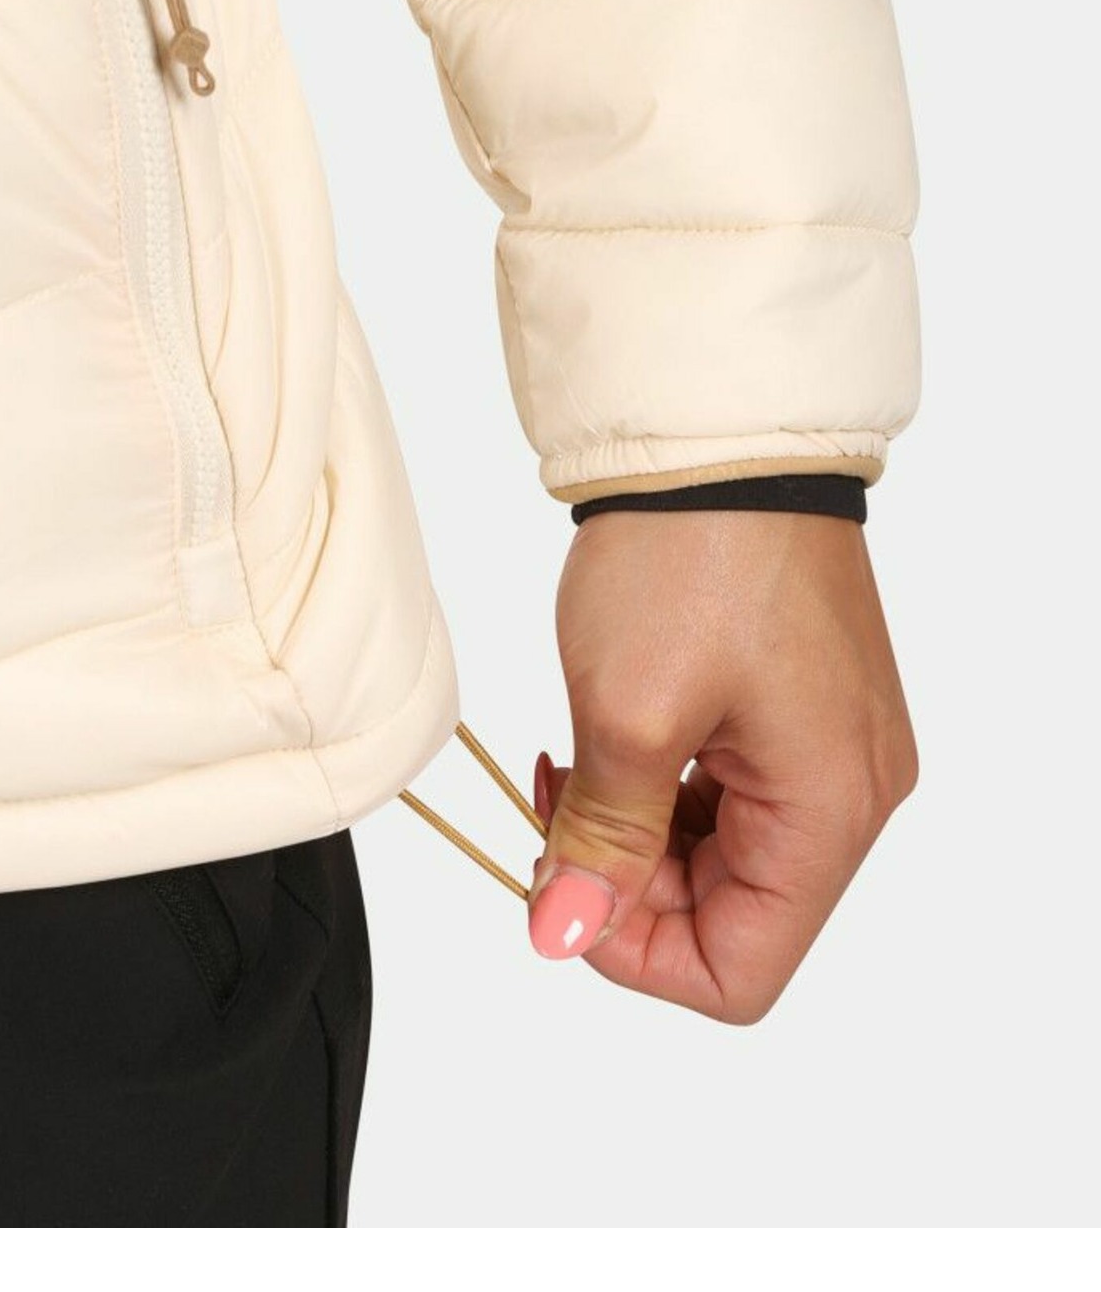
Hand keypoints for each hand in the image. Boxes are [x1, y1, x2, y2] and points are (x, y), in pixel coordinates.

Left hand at [528, 508, 916, 1021]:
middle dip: (626, 880)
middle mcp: (852, 787)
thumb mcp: (627, 712)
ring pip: (719, 851)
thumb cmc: (691, 555)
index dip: (638, 954)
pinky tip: (606, 735)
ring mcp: (828, 742)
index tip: (563, 890)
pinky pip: (725, 788)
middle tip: (551, 812)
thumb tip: (565, 934)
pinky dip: (658, 782)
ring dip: (634, 829)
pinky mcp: (797, 702)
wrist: (718, 433)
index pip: (743, 969)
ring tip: (570, 762)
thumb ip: (601, 842)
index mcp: (831, 809)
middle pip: (731, 912)